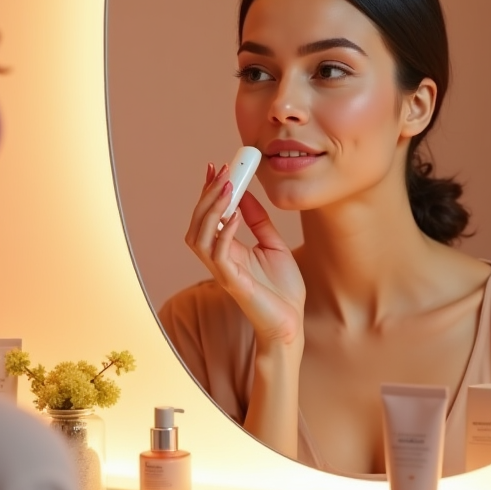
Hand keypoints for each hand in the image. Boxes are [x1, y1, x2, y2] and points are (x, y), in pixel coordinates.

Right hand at [185, 162, 305, 344]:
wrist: (292, 322)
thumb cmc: (283, 289)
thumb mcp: (273, 244)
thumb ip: (258, 221)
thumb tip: (246, 194)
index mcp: (227, 249)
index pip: (208, 216)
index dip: (209, 191)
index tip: (216, 167)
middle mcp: (219, 259)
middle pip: (198, 223)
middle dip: (207, 195)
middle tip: (222, 171)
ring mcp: (223, 271)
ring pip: (199, 237)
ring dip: (210, 210)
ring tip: (226, 187)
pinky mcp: (232, 282)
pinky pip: (218, 254)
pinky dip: (223, 232)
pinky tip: (235, 216)